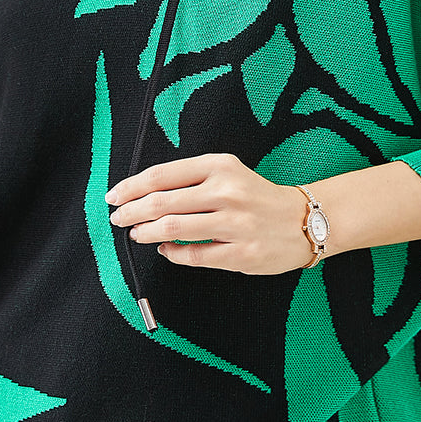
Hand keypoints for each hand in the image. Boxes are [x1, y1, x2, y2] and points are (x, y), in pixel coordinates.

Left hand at [105, 151, 316, 274]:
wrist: (305, 220)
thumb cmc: (257, 197)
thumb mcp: (227, 174)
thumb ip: (190, 180)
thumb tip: (144, 195)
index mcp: (220, 166)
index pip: (162, 175)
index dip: (131, 187)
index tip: (115, 196)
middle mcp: (227, 192)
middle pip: (162, 202)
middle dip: (131, 212)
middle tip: (118, 218)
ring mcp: (235, 224)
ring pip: (173, 228)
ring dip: (146, 233)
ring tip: (136, 234)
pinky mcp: (241, 253)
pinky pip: (194, 255)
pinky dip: (172, 253)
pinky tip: (164, 250)